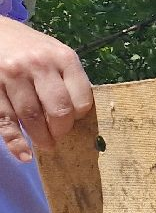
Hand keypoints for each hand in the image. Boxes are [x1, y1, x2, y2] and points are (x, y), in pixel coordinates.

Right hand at [0, 18, 95, 162]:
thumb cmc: (32, 48)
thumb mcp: (57, 55)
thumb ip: (68, 80)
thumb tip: (78, 117)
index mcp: (64, 58)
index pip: (82, 99)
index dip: (79, 116)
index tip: (73, 119)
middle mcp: (39, 65)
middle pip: (59, 110)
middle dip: (61, 130)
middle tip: (58, 136)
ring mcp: (13, 75)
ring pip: (32, 117)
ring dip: (40, 138)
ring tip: (45, 145)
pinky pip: (6, 120)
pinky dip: (15, 141)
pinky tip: (23, 154)